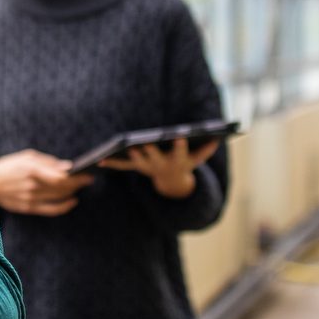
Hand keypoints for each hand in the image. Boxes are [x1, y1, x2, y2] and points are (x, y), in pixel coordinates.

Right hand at [0, 149, 92, 215]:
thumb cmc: (8, 166)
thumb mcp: (26, 157)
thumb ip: (47, 162)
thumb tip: (67, 167)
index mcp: (31, 170)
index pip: (60, 177)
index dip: (77, 177)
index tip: (87, 173)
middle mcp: (32, 186)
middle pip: (62, 188)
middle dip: (78, 183)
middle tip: (88, 179)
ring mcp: (30, 198)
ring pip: (59, 197)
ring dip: (73, 192)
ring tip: (80, 186)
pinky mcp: (28, 208)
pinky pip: (51, 210)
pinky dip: (64, 207)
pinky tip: (72, 201)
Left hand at [102, 138, 220, 199]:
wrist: (172, 182)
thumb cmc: (185, 163)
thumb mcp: (197, 158)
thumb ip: (206, 149)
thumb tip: (218, 138)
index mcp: (178, 161)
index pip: (180, 152)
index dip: (179, 145)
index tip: (179, 136)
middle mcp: (162, 165)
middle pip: (154, 157)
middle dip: (149, 150)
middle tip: (142, 143)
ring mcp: (148, 167)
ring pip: (136, 161)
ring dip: (128, 156)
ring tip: (118, 149)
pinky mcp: (136, 166)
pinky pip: (122, 165)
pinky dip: (112, 162)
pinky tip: (100, 159)